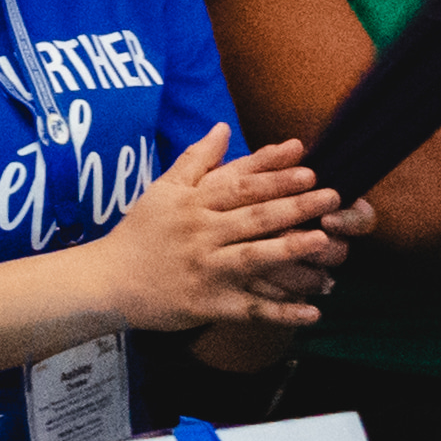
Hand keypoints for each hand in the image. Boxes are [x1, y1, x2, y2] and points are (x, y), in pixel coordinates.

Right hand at [100, 129, 347, 335]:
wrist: (108, 280)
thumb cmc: (140, 233)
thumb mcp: (162, 189)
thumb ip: (196, 160)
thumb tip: (223, 127)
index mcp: (192, 204)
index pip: (238, 185)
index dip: (273, 174)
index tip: (306, 164)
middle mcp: (201, 234)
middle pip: (253, 217)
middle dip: (295, 205)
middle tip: (331, 196)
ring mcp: (206, 270)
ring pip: (253, 258)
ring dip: (290, 250)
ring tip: (323, 241)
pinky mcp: (209, 304)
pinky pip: (251, 309)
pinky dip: (282, 312)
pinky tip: (312, 312)